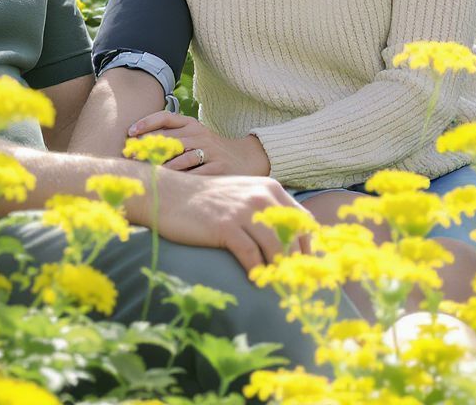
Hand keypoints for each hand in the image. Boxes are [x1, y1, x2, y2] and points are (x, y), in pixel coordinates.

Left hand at [127, 112, 270, 176]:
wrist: (246, 158)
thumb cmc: (210, 150)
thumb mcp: (194, 136)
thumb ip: (171, 136)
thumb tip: (137, 143)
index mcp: (191, 124)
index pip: (166, 117)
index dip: (146, 123)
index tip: (130, 133)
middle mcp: (200, 134)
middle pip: (170, 138)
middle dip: (148, 147)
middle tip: (130, 156)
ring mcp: (211, 151)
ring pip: (181, 157)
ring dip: (162, 165)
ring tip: (146, 172)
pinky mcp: (219, 169)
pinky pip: (196, 174)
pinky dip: (182, 180)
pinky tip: (169, 186)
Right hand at [154, 169, 310, 271]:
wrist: (168, 193)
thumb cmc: (206, 199)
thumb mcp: (241, 195)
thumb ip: (265, 210)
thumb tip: (290, 241)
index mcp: (270, 188)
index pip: (304, 221)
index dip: (308, 247)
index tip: (304, 268)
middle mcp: (261, 195)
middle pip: (294, 237)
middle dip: (297, 264)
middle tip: (294, 285)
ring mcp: (243, 210)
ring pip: (277, 248)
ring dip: (278, 271)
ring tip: (275, 287)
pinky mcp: (226, 226)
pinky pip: (251, 256)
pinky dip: (256, 272)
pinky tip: (253, 281)